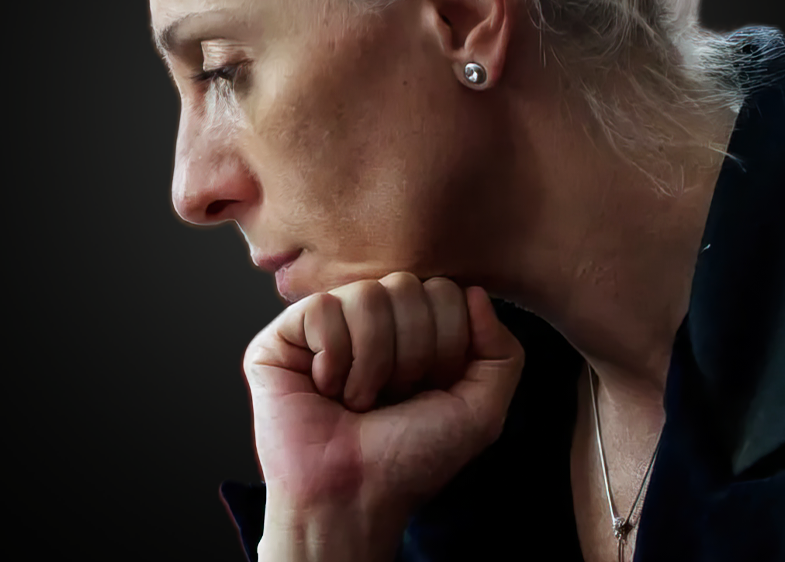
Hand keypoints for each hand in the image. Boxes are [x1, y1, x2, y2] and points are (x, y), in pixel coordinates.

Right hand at [242, 273, 523, 561]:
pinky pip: (321, 309)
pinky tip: (325, 388)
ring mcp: (326, 323)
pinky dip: (332, 360)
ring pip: (366, 295)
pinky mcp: (283, 335)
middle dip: (411, 354)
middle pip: (407, 286)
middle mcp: (370, 318)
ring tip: (357, 398)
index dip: (445, 345)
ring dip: (372, 363)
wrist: (352, 497)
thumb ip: (501, 352)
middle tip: (391, 396)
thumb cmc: (410, 459)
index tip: (427, 389)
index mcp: (412, 326)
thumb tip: (476, 292)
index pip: (444, 290)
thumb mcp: (479, 411)